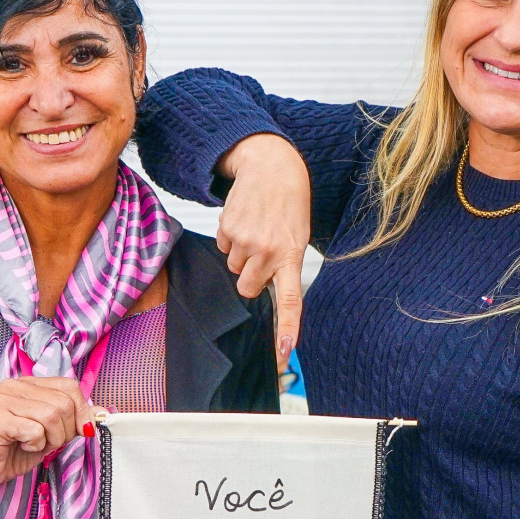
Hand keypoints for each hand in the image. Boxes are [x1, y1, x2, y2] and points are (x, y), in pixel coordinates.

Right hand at [0, 377, 98, 495]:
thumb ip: (73, 420)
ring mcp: (2, 401)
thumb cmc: (13, 450)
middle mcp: (14, 386)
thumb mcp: (50, 433)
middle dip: (65, 431)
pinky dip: (36, 445)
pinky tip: (22, 447)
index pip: (69, 386)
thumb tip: (101, 414)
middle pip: (63, 403)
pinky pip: (35, 430)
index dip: (82, 410)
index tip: (81, 430)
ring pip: (51, 416)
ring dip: (50, 439)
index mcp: (28, 384)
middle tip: (48, 442)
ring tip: (34, 444)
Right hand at [216, 133, 311, 367]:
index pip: (290, 299)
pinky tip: (244, 219)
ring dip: (241, 253)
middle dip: (250, 276)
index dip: (286, 327)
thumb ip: (283, 265)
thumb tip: (260, 291)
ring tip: (256, 228)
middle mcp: (268, 251)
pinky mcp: (227, 228)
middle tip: (262, 251)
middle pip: (247, 287)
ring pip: (233, 267)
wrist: (272, 167)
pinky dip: (230, 237)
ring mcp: (246, 240)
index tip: (284, 351)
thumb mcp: (297, 236)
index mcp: (291, 256)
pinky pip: (222, 246)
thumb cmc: (288, 205)